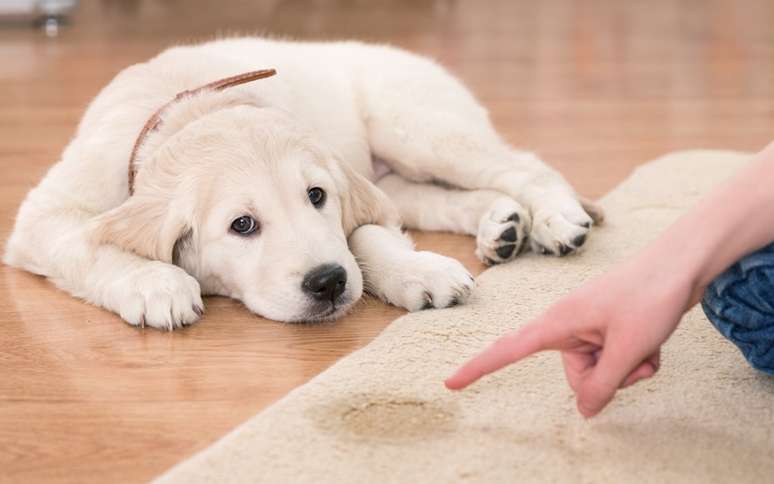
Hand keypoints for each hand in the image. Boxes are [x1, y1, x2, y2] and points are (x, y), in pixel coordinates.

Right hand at [445, 254, 696, 417]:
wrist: (682, 263)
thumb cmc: (650, 296)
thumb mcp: (627, 349)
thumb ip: (602, 385)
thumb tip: (585, 412)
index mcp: (558, 322)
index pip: (508, 349)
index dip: (478, 368)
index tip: (450, 382)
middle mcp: (568, 325)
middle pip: (576, 376)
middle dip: (608, 378)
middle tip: (633, 354)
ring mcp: (590, 327)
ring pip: (601, 372)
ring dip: (628, 368)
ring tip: (647, 343)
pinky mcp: (608, 329)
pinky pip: (616, 360)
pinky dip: (637, 359)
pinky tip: (653, 341)